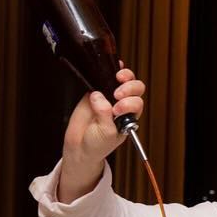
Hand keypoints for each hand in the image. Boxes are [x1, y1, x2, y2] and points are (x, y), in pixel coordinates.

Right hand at [57, 67, 145, 202]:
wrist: (79, 147)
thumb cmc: (97, 144)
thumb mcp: (105, 133)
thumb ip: (104, 115)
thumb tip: (98, 96)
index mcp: (130, 116)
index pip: (137, 103)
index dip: (129, 104)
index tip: (117, 110)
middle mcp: (123, 105)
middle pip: (135, 89)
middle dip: (129, 88)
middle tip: (117, 95)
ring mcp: (109, 97)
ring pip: (124, 81)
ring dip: (124, 77)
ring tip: (116, 79)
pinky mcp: (95, 91)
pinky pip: (103, 78)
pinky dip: (108, 71)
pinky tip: (109, 69)